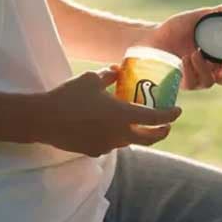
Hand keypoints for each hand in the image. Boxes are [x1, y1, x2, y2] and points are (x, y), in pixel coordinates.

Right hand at [31, 68, 181, 156]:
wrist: (43, 119)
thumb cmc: (69, 96)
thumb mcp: (91, 79)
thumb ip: (109, 75)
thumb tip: (118, 70)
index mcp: (123, 116)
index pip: (155, 119)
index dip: (170, 115)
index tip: (178, 110)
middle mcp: (119, 135)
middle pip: (149, 139)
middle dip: (161, 132)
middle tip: (165, 124)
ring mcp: (106, 146)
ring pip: (129, 141)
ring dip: (137, 133)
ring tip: (135, 122)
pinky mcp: (93, 151)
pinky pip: (111, 144)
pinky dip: (116, 136)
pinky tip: (107, 126)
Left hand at [134, 4, 221, 91]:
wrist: (153, 37)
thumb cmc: (175, 28)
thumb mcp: (194, 18)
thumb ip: (213, 14)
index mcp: (217, 55)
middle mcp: (210, 69)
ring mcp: (197, 78)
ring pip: (210, 82)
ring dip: (205, 69)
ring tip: (195, 53)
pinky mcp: (183, 83)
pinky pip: (192, 83)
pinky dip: (191, 71)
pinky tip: (184, 58)